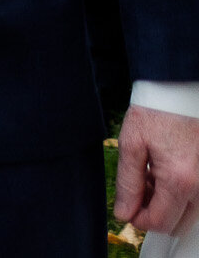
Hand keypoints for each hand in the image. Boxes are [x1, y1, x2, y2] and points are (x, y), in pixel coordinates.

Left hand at [116, 104, 198, 234]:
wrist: (178, 91)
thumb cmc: (155, 113)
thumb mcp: (131, 146)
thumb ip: (128, 184)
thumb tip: (124, 213)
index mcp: (179, 180)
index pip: (159, 222)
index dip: (138, 219)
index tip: (126, 205)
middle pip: (176, 223)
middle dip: (153, 211)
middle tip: (138, 186)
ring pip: (187, 212)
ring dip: (166, 202)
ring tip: (150, 173)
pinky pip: (196, 197)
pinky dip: (179, 192)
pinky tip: (164, 170)